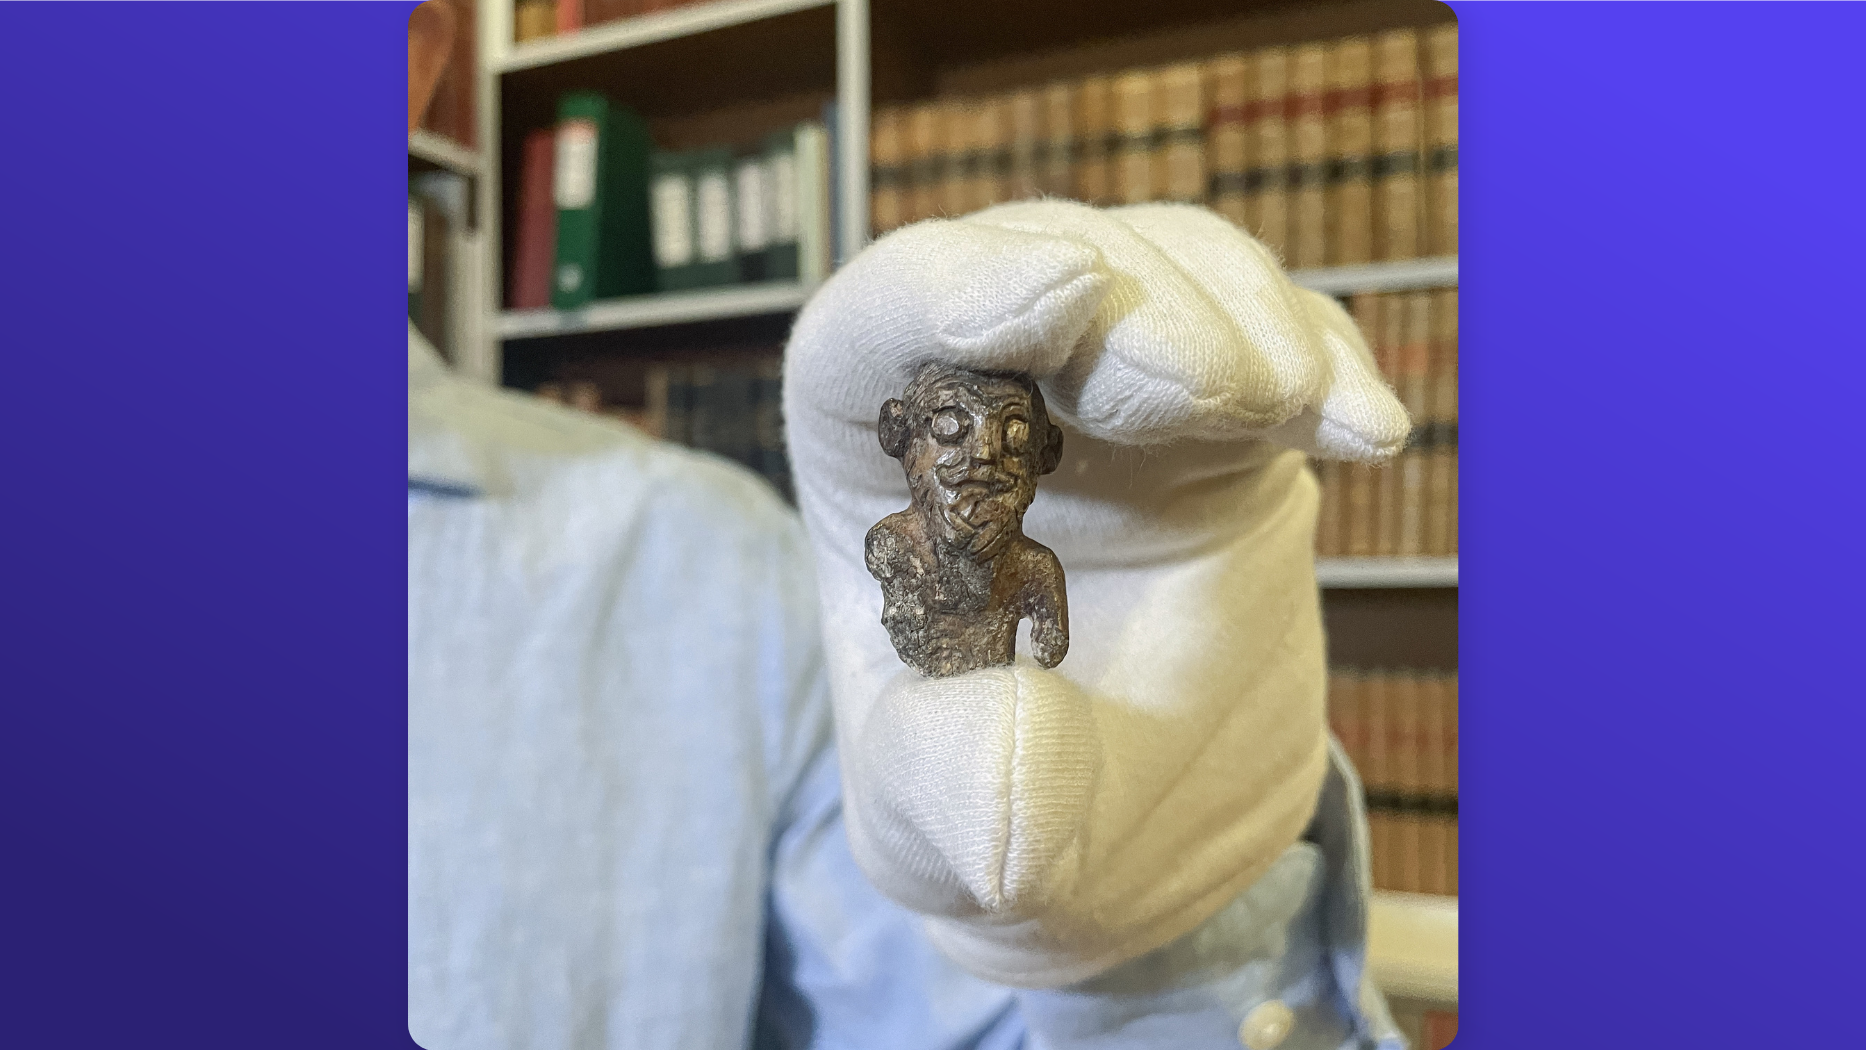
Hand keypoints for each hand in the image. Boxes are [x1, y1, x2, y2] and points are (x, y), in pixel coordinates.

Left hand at [782, 200, 1407, 986]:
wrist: (1128, 833)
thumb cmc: (999, 816)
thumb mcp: (950, 845)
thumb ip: (958, 798)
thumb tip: (1017, 719)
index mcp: (874, 474)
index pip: (870, 329)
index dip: (948, 287)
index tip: (1062, 294)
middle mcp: (983, 401)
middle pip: (1037, 261)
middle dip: (1134, 305)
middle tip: (1216, 390)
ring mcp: (1111, 393)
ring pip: (1166, 268)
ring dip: (1237, 317)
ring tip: (1295, 411)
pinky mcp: (1221, 415)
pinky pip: (1274, 336)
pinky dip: (1325, 362)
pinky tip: (1362, 434)